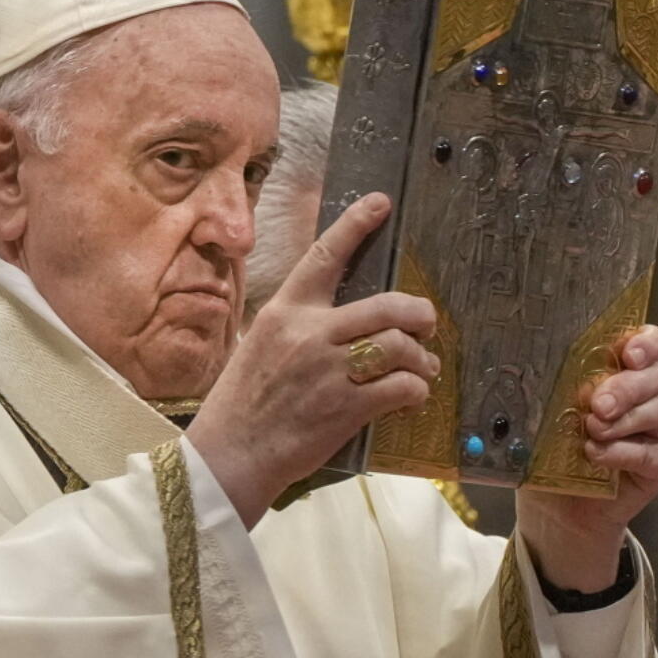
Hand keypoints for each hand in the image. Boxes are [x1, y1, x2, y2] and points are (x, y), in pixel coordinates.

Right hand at [187, 193, 437, 527]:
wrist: (230, 454)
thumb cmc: (244, 402)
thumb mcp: (261, 344)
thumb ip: (301, 325)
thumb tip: (347, 316)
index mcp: (284, 312)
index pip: (324, 255)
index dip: (356, 225)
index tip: (380, 203)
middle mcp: (308, 334)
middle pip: (387, 306)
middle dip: (419, 314)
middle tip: (426, 323)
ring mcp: (328, 370)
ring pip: (400, 346)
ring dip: (422, 358)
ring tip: (423, 368)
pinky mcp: (345, 407)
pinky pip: (401, 387)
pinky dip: (416, 390)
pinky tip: (412, 396)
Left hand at [515, 325, 657, 590]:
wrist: (556, 504)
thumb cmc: (551, 445)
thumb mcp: (546, 411)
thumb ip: (555, 389)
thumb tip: (538, 372)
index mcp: (622, 370)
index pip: (649, 343)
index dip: (645, 343)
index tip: (628, 353)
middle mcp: (647, 394)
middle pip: (655, 376)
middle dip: (625, 387)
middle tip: (596, 403)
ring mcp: (657, 429)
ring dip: (623, 419)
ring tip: (591, 428)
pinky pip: (649, 453)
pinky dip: (621, 452)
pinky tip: (594, 453)